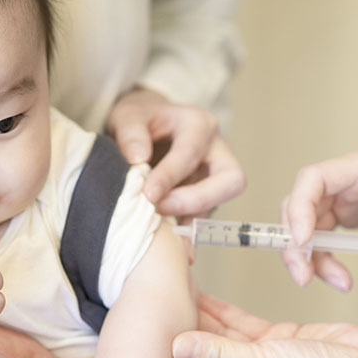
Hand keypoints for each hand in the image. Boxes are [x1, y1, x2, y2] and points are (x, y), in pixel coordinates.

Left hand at [106, 87, 244, 218]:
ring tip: (162, 229)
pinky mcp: (207, 196)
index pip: (191, 153)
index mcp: (198, 123)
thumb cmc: (140, 121)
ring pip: (220, 202)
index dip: (170, 176)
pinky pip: (204, 217)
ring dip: (192, 218)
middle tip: (162, 209)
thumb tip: (138, 158)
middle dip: (199, 199)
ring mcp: (215, 175)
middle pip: (231, 179)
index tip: (148, 194)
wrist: (145, 128)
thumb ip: (130, 133)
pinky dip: (188, 231)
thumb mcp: (127, 116)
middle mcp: (216, 149)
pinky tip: (171, 242)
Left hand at [172, 293, 357, 357]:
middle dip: (180, 335)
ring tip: (172, 293)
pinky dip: (222, 311)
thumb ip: (217, 353)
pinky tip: (202, 292)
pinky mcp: (275, 345)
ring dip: (199, 318)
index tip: (148, 335)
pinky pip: (239, 327)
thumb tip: (176, 343)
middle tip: (155, 308)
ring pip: (219, 340)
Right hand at [281, 145, 357, 293]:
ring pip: (312, 226)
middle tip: (305, 277)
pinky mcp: (357, 215)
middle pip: (302, 206)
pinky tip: (341, 276)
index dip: (299, 210)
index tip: (304, 242)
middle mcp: (349, 180)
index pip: (312, 180)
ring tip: (339, 282)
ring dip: (314, 257)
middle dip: (298, 243)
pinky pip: (329, 236)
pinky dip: (328, 258)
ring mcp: (351, 198)